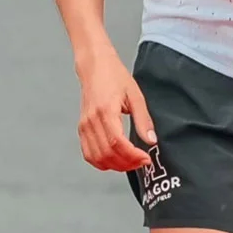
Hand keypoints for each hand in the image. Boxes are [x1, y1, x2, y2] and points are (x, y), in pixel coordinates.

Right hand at [77, 53, 154, 172]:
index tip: (146, 159)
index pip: (117, 142)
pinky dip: (101, 162)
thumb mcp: (136, 95)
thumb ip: (143, 120)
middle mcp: (91, 121)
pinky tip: (116, 160)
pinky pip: (88, 153)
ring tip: (131, 162)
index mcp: (106, 111)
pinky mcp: (81, 129)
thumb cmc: (114, 77)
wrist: (95, 67)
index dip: (132, 155)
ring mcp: (84, 126)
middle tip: (141, 162)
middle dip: (126, 163)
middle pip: (106, 154)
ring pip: (96, 157)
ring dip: (115, 165)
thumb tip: (151, 140)